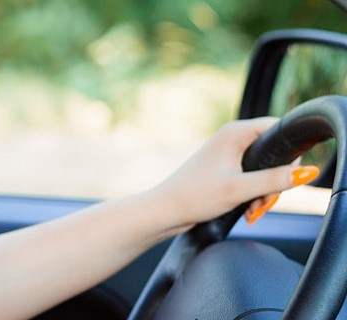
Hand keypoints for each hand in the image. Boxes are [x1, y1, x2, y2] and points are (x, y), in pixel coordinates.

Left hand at [153, 117, 316, 226]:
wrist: (165, 211)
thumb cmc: (194, 196)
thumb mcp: (240, 189)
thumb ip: (274, 180)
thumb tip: (306, 172)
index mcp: (235, 133)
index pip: (278, 128)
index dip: (290, 153)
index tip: (287, 176)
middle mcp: (232, 138)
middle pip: (274, 153)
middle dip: (275, 180)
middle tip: (265, 201)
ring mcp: (228, 153)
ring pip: (264, 168)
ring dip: (265, 191)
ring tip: (254, 210)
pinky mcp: (225, 168)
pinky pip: (252, 177)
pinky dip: (254, 194)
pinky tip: (249, 210)